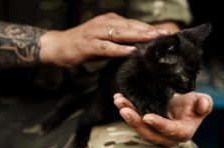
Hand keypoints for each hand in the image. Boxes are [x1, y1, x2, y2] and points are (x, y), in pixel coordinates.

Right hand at [40, 12, 168, 66]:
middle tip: (164, 35)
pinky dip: (118, 49)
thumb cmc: (83, 44)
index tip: (164, 33)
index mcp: (110, 21)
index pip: (133, 24)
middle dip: (148, 30)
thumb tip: (136, 48)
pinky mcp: (88, 44)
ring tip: (152, 40)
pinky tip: (130, 51)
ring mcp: (95, 32)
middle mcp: (104, 23)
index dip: (149, 28)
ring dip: (137, 36)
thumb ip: (119, 41)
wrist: (59, 46)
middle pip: (130, 26)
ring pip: (120, 33)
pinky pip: (106, 46)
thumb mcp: (104, 40)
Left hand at [113, 92, 212, 146]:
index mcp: (182, 132)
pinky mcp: (145, 125)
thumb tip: (202, 106)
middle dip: (135, 121)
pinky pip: (134, 119)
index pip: (170, 130)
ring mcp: (153, 131)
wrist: (182, 105)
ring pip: (138, 126)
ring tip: (119, 100)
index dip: (159, 124)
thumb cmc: (192, 104)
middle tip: (124, 109)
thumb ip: (205, 104)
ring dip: (127, 114)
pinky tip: (119, 99)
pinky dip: (126, 109)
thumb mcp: (202, 101)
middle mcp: (166, 136)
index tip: (147, 117)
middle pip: (149, 132)